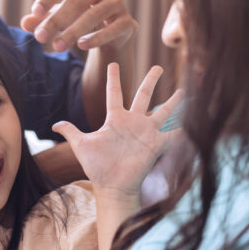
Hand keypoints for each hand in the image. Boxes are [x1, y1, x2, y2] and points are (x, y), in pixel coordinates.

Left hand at [21, 0, 136, 52]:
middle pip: (77, 0)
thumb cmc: (81, 15)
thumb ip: (42, 18)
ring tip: (56, 47)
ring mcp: (118, 2)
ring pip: (93, 15)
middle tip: (40, 38)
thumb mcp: (59, 15)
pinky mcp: (127, 21)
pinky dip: (96, 38)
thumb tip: (25, 23)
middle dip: (56, 21)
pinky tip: (81, 45)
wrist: (112, 32)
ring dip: (72, 32)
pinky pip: (111, 29)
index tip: (35, 12)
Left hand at [52, 64, 182, 199]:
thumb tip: (53, 126)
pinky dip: (184, 130)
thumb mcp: (81, 146)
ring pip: (163, 111)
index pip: (114, 94)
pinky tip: (195, 122)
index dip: (113, 79)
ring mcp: (146, 133)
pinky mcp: (156, 145)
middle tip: (158, 66)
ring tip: (184, 90)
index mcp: (115, 119)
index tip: (113, 63)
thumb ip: (71, 131)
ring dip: (173, 102)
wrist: (112, 186)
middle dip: (151, 80)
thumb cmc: (97, 167)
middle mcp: (133, 123)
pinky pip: (173, 136)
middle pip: (144, 95)